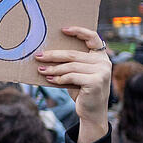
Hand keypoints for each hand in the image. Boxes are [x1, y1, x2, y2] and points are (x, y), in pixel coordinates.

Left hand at [35, 26, 110, 142]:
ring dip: (52, 68)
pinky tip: (49, 79)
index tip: (63, 30)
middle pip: (73, 54)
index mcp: (100, 56)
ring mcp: (102, 72)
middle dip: (53, 55)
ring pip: (70, 66)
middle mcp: (104, 62)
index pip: (92, 37)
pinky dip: (58, 78)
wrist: (92, 112)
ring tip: (40, 69)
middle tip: (38, 56)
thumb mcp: (78, 73)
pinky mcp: (96, 81)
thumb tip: (47, 53)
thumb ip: (72, 62)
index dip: (78, 31)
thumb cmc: (82, 90)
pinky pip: (71, 76)